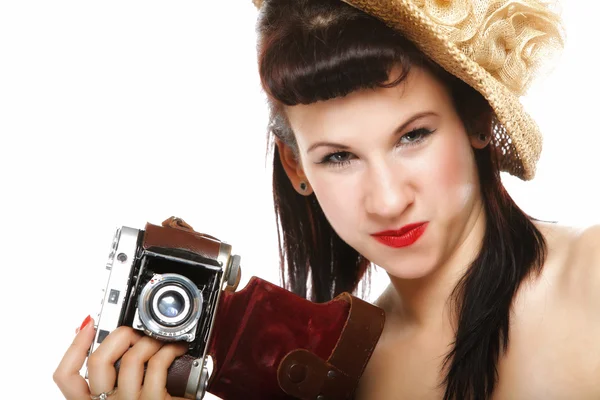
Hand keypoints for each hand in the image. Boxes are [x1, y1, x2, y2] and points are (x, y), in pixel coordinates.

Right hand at [54, 317, 188, 399]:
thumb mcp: (123, 391)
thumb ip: (107, 370)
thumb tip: (90, 333)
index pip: (65, 376)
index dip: (75, 345)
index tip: (90, 324)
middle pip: (98, 361)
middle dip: (118, 335)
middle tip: (134, 332)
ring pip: (131, 359)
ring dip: (148, 341)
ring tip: (159, 342)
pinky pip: (158, 364)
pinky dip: (169, 349)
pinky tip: (176, 350)